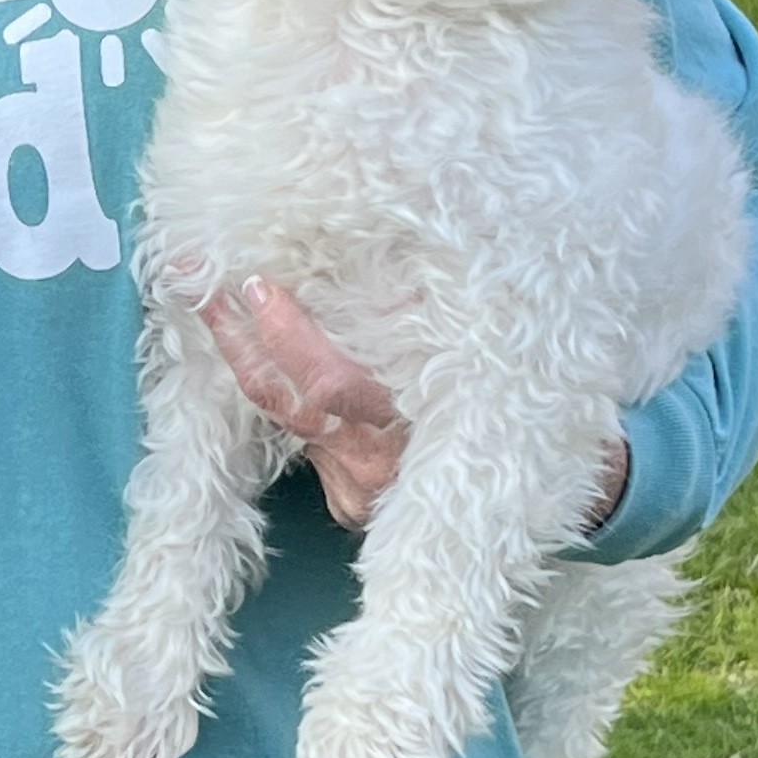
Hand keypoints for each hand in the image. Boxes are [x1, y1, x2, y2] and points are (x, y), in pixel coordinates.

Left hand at [198, 280, 631, 537]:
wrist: (556, 490)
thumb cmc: (516, 395)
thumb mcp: (475, 356)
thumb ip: (413, 323)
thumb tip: (371, 251)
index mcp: (414, 424)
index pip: (332, 385)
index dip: (287, 335)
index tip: (254, 284)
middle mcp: (381, 466)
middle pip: (294, 403)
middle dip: (242, 343)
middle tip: (200, 283)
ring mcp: (360, 493)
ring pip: (287, 421)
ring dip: (244, 359)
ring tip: (206, 298)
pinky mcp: (350, 506)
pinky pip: (302, 446)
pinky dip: (278, 394)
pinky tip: (243, 344)